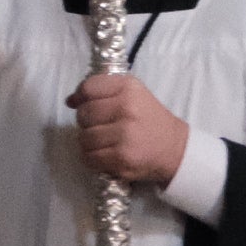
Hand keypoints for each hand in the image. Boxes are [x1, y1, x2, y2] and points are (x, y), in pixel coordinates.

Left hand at [67, 72, 190, 185]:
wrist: (175, 149)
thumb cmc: (150, 119)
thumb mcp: (133, 95)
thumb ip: (103, 92)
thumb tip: (70, 101)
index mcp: (129, 88)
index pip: (89, 88)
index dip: (81, 97)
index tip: (84, 104)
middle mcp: (127, 108)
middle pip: (84, 114)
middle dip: (87, 122)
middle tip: (102, 126)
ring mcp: (124, 135)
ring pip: (84, 138)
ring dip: (89, 142)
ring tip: (105, 141)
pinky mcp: (121, 158)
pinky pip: (89, 157)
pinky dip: (93, 158)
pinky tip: (106, 154)